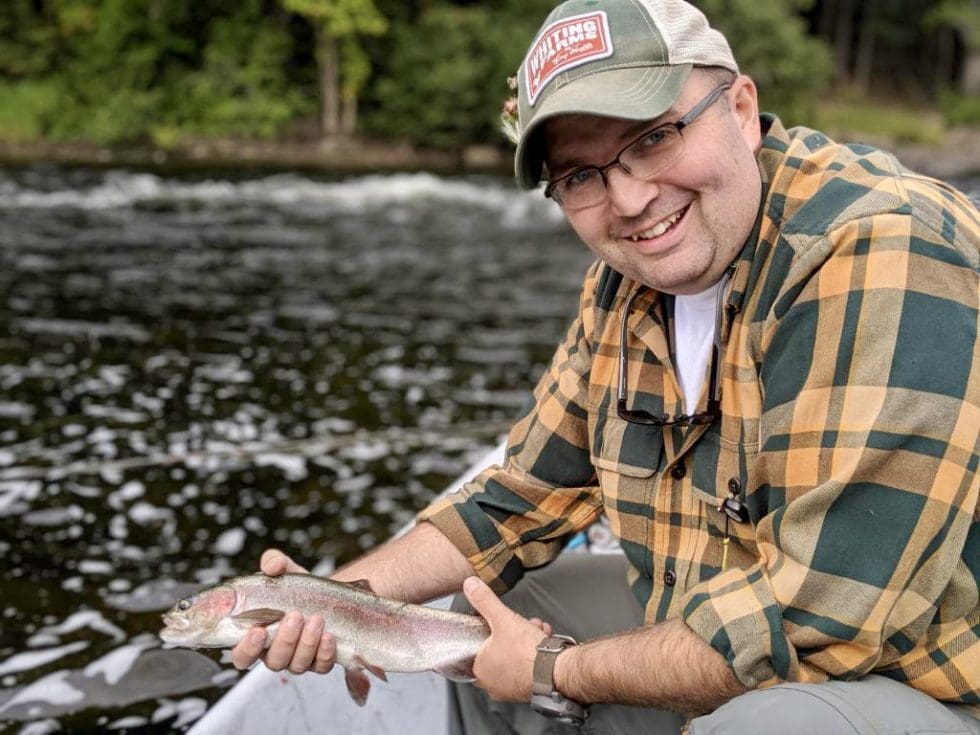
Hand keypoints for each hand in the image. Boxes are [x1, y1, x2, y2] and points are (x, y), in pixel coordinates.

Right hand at [230, 549, 337, 674]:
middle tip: (295, 616)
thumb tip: (272, 566)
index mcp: (257, 636)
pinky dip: (325, 653)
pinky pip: (321, 666)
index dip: (247, 649)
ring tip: (316, 620)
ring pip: (297, 665)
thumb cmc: (295, 589)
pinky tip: (329, 637)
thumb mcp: (285, 572)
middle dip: (285, 640)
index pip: (242, 656)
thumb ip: (274, 563)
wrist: (325, 596)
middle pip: (273, 661)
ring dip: (307, 643)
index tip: (258, 632)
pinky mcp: (320, 661)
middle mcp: (275, 653)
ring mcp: (297, 660)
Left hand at [463, 576, 548, 702]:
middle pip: (500, 650)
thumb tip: (471, 585)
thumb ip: (485, 601)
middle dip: (513, 632)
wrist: (554, 671)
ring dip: (527, 640)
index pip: (478, 647)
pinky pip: (529, 667)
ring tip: (536, 629)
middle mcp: (493, 684)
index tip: (501, 623)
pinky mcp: (528, 690)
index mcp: (480, 669)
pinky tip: (544, 641)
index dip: (492, 631)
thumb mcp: (502, 618)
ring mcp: (511, 689)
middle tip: (521, 624)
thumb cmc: (526, 653)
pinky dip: (535, 654)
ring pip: (516, 658)